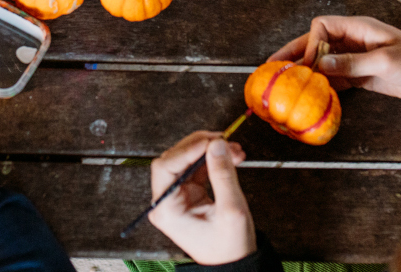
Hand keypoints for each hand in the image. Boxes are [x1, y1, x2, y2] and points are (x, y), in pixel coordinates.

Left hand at [148, 131, 255, 264]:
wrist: (235, 265)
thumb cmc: (229, 247)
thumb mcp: (231, 211)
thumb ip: (223, 175)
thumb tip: (217, 144)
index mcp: (166, 209)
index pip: (166, 167)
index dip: (186, 150)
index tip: (209, 140)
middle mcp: (167, 200)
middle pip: (175, 158)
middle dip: (201, 146)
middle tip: (224, 140)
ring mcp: (177, 195)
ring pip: (188, 159)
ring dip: (211, 150)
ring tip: (234, 150)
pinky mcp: (189, 192)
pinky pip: (198, 166)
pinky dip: (214, 159)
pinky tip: (231, 156)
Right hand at [269, 16, 400, 101]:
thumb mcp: (385, 62)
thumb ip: (352, 63)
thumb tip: (321, 66)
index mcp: (357, 28)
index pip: (322, 26)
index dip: (310, 42)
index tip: (308, 64)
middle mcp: (352, 41)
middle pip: (316, 43)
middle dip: (295, 53)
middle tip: (272, 67)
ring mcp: (356, 58)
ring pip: (323, 62)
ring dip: (306, 72)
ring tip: (285, 84)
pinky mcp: (361, 76)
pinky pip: (335, 78)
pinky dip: (322, 86)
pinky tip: (311, 96)